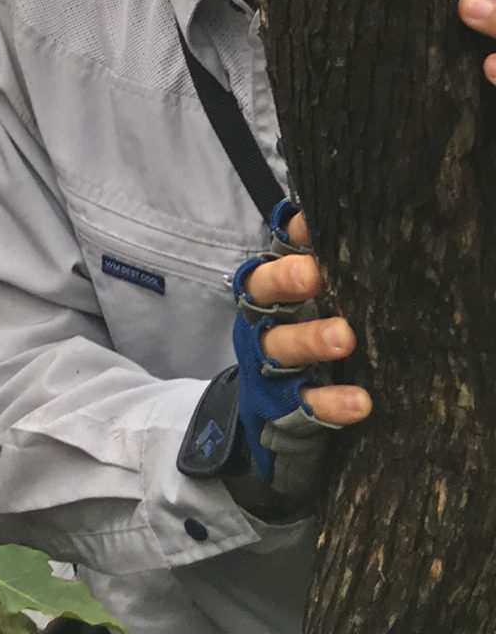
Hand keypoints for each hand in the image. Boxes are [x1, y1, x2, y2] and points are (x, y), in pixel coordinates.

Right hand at [239, 213, 368, 427]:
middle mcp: (263, 317)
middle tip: (312, 274)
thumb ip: (333, 271)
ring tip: (343, 337)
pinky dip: (330, 402)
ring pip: (281, 346)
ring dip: (309, 339)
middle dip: (285, 280)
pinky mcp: (284, 405)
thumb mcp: (317, 301)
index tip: (313, 225)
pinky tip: (360, 401)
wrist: (277, 408)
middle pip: (264, 291)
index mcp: (271, 287)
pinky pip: (305, 403)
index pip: (278, 249)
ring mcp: (269, 362)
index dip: (292, 237)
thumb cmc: (308, 335)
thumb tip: (371, 231)